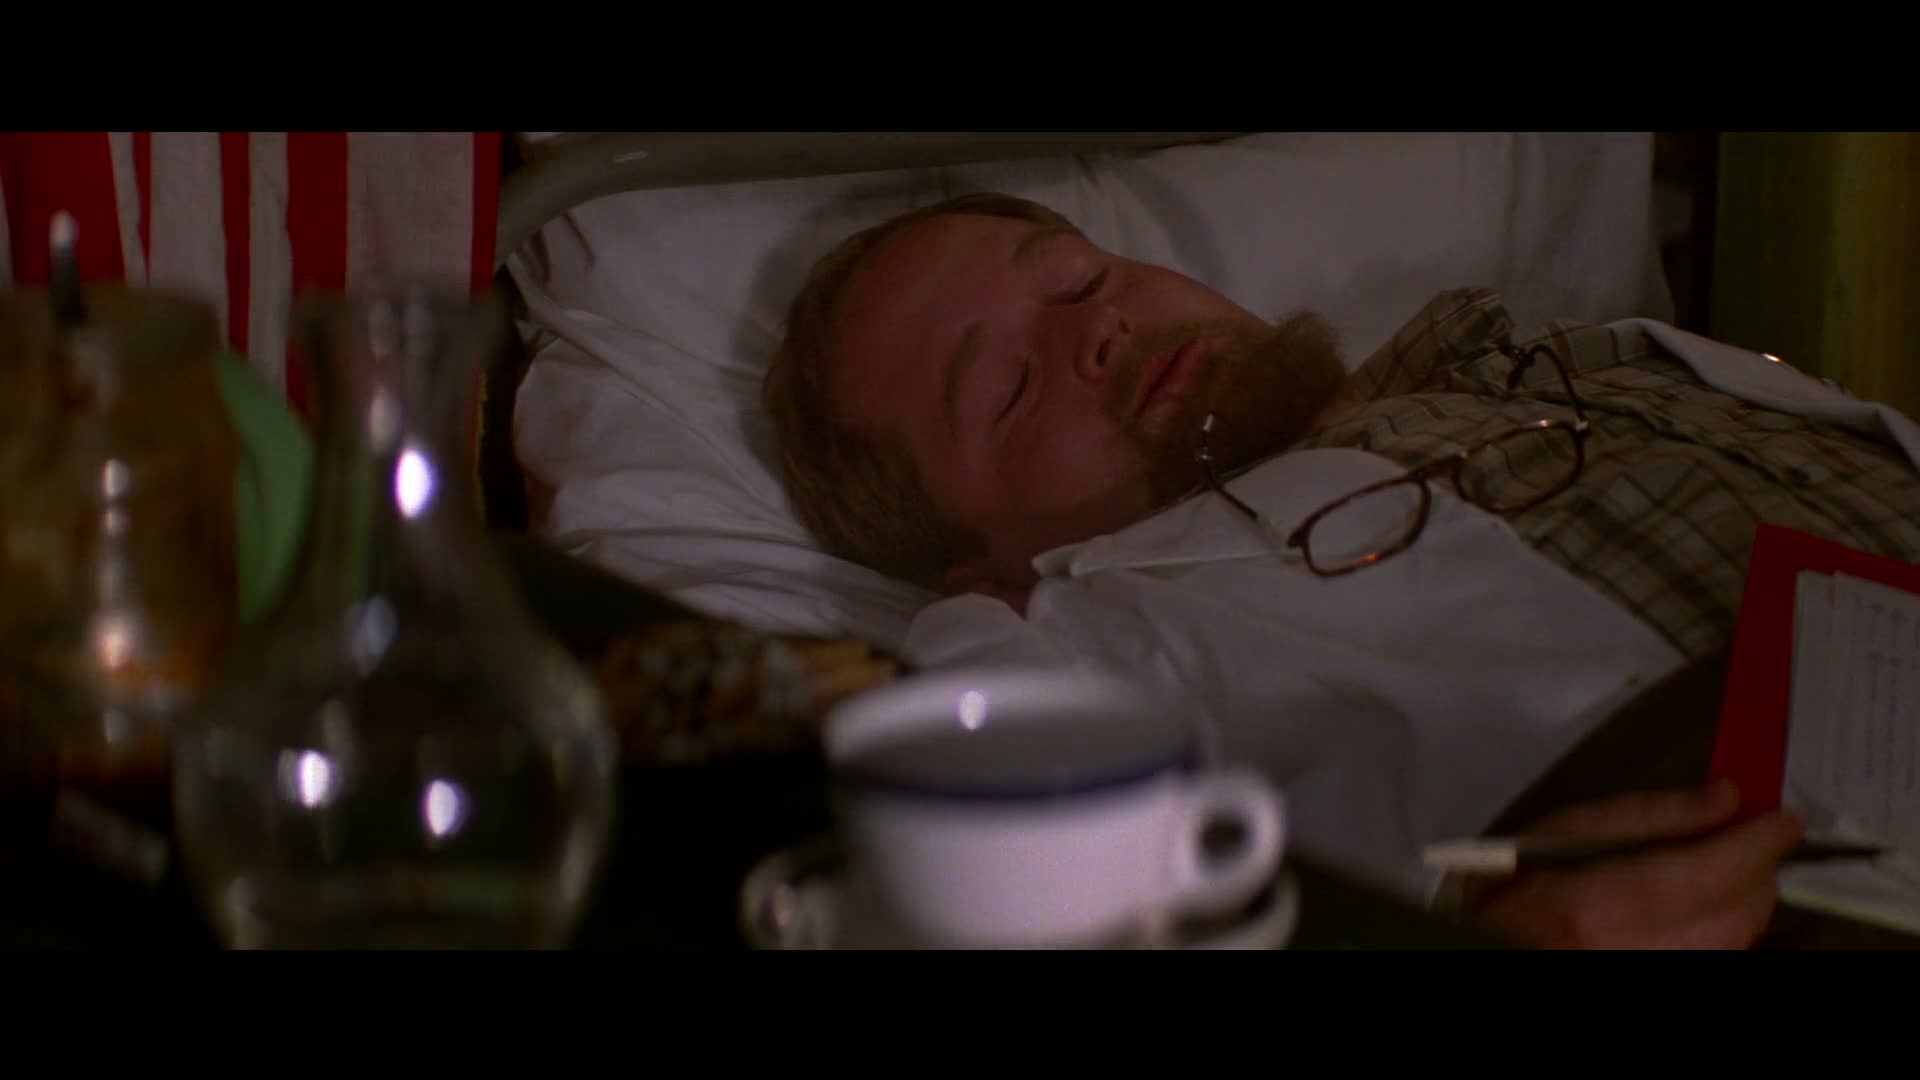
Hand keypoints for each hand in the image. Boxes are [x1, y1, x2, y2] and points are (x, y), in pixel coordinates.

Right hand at [1460, 779, 1803, 948]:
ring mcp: (1650, 971)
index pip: (1707, 873)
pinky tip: (1703, 903)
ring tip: (1723, 867)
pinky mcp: (1664, 976)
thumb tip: (1723, 799)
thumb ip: (1648, 814)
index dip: (1755, 844)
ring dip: (1743, 900)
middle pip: (1735, 913)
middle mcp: (1629, 953)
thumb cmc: (1512, 883)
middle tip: (1752, 838)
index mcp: (1596, 906)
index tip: (1781, 820)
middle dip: (1755, 871)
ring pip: (1736, 940)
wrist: (1490, 942)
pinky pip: (1717, 953)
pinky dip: (1724, 925)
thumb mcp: (1565, 829)